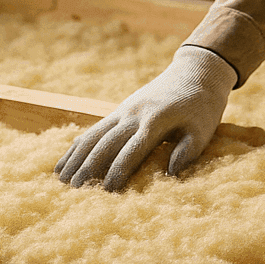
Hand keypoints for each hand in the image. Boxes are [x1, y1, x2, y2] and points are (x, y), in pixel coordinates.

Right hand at [54, 45, 236, 190]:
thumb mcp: (203, 129)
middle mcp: (135, 114)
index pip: (132, 151)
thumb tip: (170, 174)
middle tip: (74, 190)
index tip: (106, 192)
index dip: (118, 171)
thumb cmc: (203, 106)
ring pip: (94, 134)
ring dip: (76, 156)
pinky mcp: (120, 109)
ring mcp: (124, 110)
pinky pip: (95, 129)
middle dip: (89, 167)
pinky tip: (64, 161)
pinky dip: (78, 145)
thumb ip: (187, 151)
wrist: (196, 71)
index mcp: (157, 121)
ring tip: (61, 178)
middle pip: (106, 143)